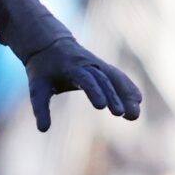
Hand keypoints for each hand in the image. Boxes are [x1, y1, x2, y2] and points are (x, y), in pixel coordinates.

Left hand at [21, 37, 143, 132]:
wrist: (50, 44)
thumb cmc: (42, 69)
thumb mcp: (37, 87)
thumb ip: (40, 108)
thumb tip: (42, 129)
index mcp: (71, 67)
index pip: (86, 79)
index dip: (95, 91)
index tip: (102, 106)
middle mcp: (88, 64)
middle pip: (104, 80)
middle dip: (114, 97)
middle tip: (122, 114)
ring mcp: (97, 65)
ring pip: (115, 78)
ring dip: (126, 94)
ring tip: (135, 114)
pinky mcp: (103, 68)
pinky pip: (118, 77)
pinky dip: (128, 87)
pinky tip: (138, 100)